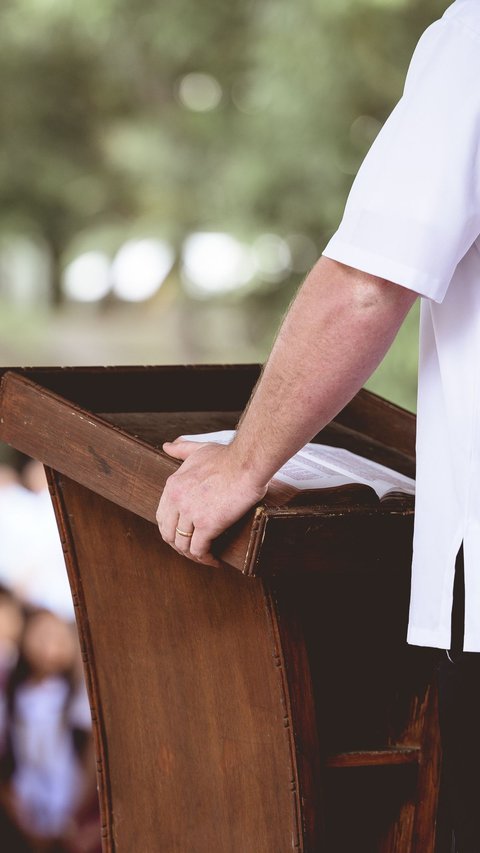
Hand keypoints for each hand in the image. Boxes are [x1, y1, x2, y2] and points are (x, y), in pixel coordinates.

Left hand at [156, 439, 267, 567]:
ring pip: (183, 545)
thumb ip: (182, 449)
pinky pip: (199, 550)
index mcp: (173, 485)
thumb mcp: (199, 449)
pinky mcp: (206, 524)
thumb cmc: (229, 455)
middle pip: (168, 533)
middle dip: (179, 545)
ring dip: (193, 555)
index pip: (162, 516)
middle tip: (194, 550)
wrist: (247, 462)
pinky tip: (215, 561)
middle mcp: (177, 500)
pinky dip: (205, 559)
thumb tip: (167, 447)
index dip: (171, 529)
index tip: (184, 534)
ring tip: (206, 557)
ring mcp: (190, 513)